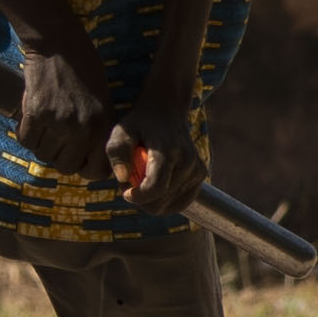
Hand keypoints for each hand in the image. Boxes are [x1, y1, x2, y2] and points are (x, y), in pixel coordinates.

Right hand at [12, 34, 118, 158]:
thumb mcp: (102, 101)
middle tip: (55, 138)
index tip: (76, 159)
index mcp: (103, 126)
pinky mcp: (37, 113)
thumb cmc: (83, 69)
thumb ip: (98, 131)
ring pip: (43, 154)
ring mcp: (60, 121)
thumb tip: (89, 164)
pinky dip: (25, 132)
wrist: (59, 43)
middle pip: (65, 167)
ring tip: (44, 123)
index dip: (83, 168)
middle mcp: (84, 128)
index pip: (95, 171)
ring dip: (41, 143)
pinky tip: (31, 117)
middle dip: (58, 156)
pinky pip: (26, 140)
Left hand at [112, 59, 211, 193]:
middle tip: (130, 184)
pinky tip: (155, 187)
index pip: (156, 188)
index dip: (137, 198)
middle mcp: (187, 161)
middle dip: (142, 199)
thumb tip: (123, 178)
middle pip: (162, 201)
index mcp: (168, 152)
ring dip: (153, 199)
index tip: (125, 193)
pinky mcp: (200, 174)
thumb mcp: (121, 132)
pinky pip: (181, 202)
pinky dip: (166, 200)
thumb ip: (117, 153)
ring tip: (142, 181)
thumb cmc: (138, 123)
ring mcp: (196, 169)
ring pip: (170, 205)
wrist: (165, 111)